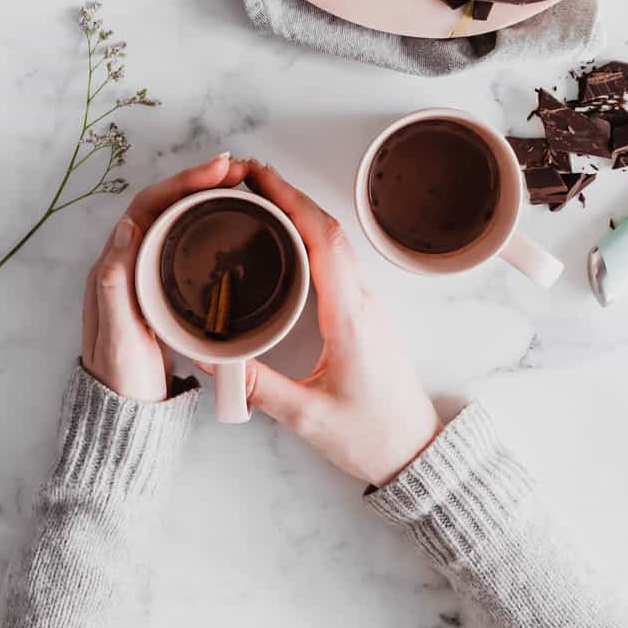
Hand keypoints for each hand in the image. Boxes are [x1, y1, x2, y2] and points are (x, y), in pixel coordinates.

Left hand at [82, 153, 249, 401]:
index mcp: (114, 266)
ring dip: (204, 196)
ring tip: (238, 183)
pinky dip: (206, 221)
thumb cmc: (121, 377)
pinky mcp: (162, 286)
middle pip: (163, 205)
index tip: (216, 171)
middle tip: (236, 169)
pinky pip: (183, 240)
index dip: (181, 183)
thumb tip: (126, 227)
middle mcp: (127, 262)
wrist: (126, 413)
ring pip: (175, 219)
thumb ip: (117, 285)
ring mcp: (145, 272)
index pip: (147, 207)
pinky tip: (228, 219)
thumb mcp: (118, 335)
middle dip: (197, 180)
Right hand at [215, 163, 442, 485]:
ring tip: (258, 195)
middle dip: (288, 194)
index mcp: (350, 316)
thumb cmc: (370, 436)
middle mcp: (363, 301)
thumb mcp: (307, 417)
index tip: (258, 177)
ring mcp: (367, 304)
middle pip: (327, 229)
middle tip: (245, 175)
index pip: (322, 241)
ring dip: (299, 211)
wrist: (416, 452)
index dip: (290, 201)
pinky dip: (309, 235)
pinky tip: (285, 237)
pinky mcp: (365, 314)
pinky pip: (337, 260)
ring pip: (335, 241)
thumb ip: (258, 387)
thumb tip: (212, 360)